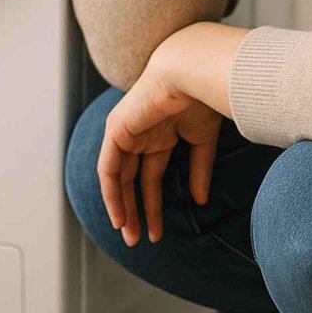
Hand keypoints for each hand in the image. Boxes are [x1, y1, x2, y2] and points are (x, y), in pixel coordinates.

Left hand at [97, 51, 222, 246]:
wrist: (191, 73)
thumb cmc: (201, 96)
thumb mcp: (202, 140)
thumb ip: (199, 169)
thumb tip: (199, 200)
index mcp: (161, 133)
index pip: (151, 175)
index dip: (154, 204)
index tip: (158, 230)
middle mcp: (141, 134)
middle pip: (133, 180)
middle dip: (136, 211)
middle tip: (139, 239)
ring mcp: (127, 132)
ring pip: (120, 178)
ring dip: (122, 208)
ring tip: (130, 235)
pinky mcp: (116, 130)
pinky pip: (109, 168)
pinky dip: (112, 192)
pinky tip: (118, 214)